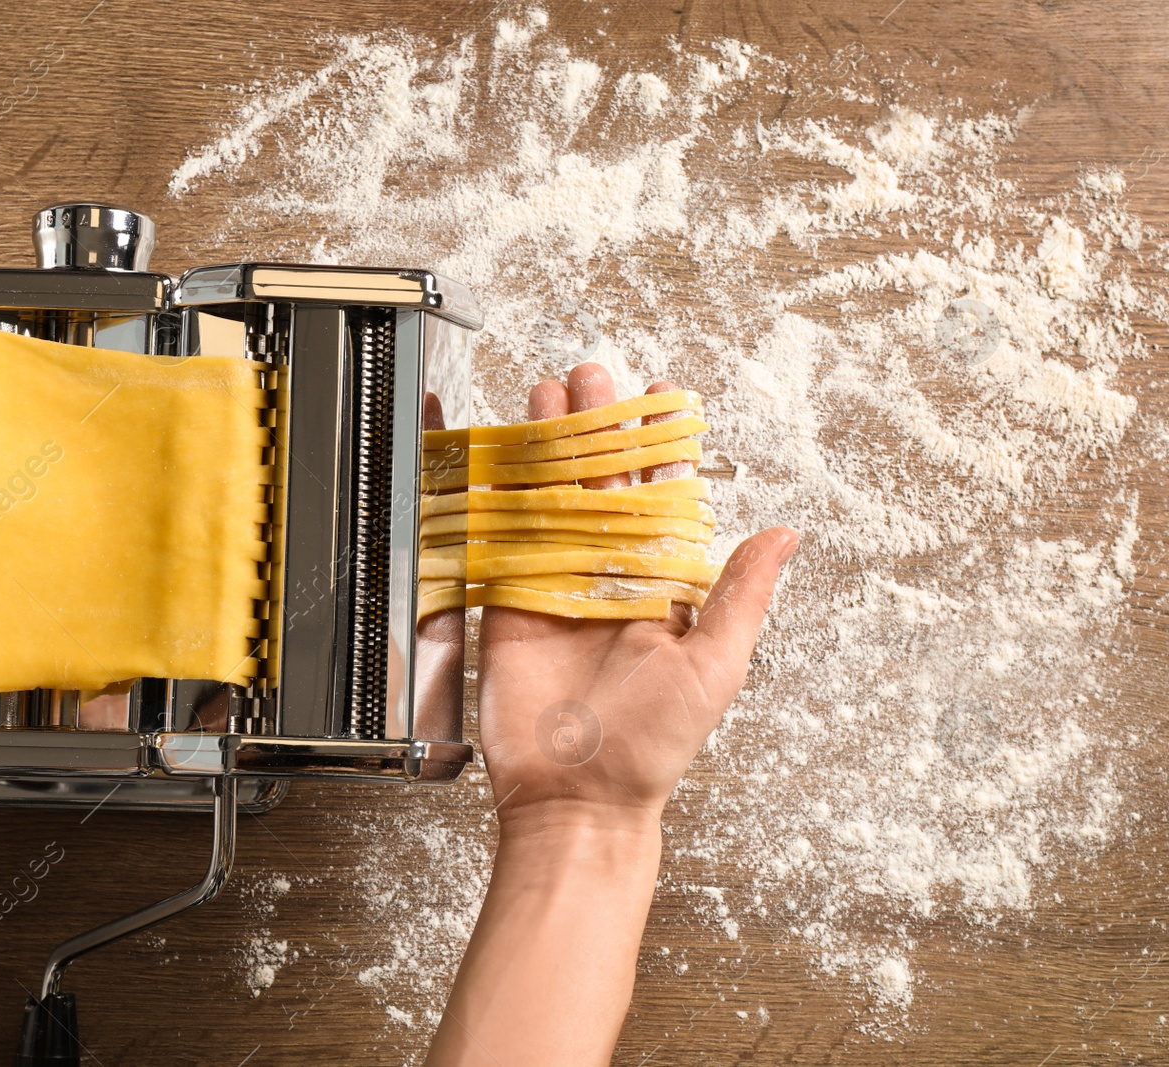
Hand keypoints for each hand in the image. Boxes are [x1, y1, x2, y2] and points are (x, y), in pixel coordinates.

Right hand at [477, 363, 797, 838]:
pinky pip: (500, 540)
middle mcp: (607, 576)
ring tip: (543, 393)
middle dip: (595, 426)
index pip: (662, 498)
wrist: (575, 799)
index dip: (659, 445)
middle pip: (600, 483)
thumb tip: (786, 532)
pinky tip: (494, 456)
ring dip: (546, 446)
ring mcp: (554, 587)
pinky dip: (494, 496)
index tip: (660, 391)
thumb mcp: (715, 667)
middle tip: (588, 373)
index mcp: (661, 585)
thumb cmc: (653, 745)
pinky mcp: (506, 606)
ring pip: (549, 498)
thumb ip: (741, 595)